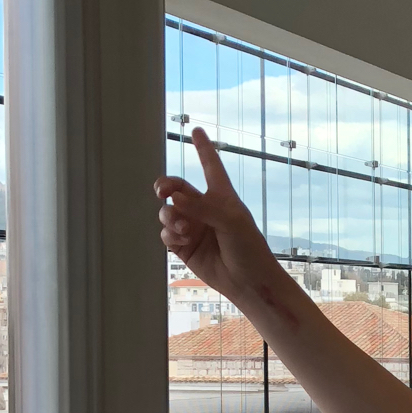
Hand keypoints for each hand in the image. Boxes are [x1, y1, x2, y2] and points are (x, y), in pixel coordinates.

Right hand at [154, 128, 284, 305]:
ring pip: (168, 212)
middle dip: (165, 186)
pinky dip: (170, 234)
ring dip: (170, 216)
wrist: (248, 282)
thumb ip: (202, 206)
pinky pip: (166, 233)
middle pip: (176, 188)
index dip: (203, 148)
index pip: (211, 166)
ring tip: (184, 228)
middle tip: (162, 191)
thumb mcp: (231, 221)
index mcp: (222, 196)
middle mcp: (204, 209)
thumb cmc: (249, 247)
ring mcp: (193, 227)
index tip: (196, 130)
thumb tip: (174, 197)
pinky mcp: (183, 247)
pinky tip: (182, 240)